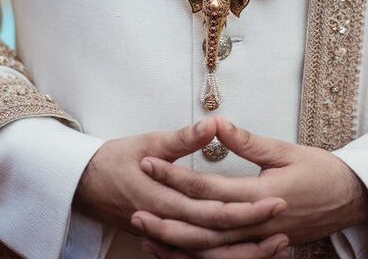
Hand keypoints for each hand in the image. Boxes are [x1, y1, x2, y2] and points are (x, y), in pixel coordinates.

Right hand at [73, 118, 288, 245]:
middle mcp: (165, 224)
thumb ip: (182, 138)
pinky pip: (196, 257)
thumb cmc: (115, 160)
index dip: (247, 207)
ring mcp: (163, 237)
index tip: (278, 198)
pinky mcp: (164, 240)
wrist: (83, 184)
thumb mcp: (147, 142)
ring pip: (208, 256)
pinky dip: (221, 258)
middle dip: (252, 232)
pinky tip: (245, 254)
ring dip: (242, 254)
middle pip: (216, 238)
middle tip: (284, 221)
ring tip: (277, 246)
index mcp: (163, 199)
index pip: (213, 210)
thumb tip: (213, 123)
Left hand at [132, 117, 367, 254]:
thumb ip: (247, 142)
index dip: (176, 175)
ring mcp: (260, 241)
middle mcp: (256, 224)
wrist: (351, 199)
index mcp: (260, 195)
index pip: (208, 187)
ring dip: (177, 244)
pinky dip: (199, 258)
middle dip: (167, 217)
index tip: (150, 163)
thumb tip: (217, 123)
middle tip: (134, 207)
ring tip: (146, 234)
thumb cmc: (320, 171)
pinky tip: (179, 251)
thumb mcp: (285, 150)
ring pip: (211, 251)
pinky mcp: (264, 248)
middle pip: (203, 227)